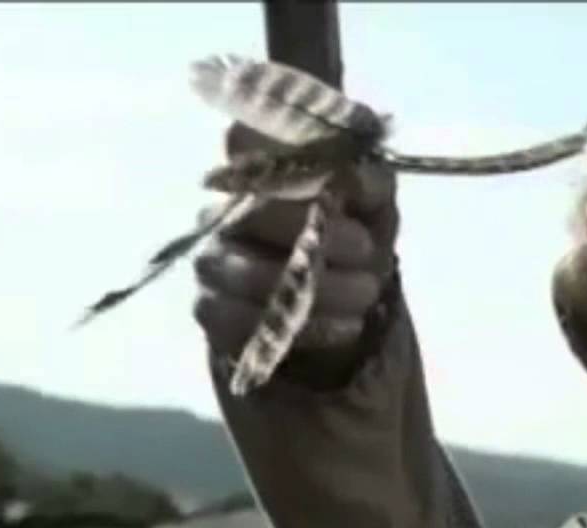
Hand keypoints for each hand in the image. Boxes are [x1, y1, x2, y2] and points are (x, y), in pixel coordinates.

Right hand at [193, 123, 399, 384]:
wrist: (347, 299)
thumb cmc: (356, 232)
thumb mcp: (375, 203)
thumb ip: (369, 181)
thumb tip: (355, 176)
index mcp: (258, 170)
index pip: (241, 140)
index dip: (278, 153)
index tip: (332, 180)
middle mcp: (222, 209)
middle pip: (256, 213)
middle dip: (321, 233)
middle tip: (366, 248)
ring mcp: (210, 260)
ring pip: (251, 274)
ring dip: (321, 288)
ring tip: (367, 290)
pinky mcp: (211, 310)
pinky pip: (248, 323)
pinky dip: (308, 328)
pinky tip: (348, 324)